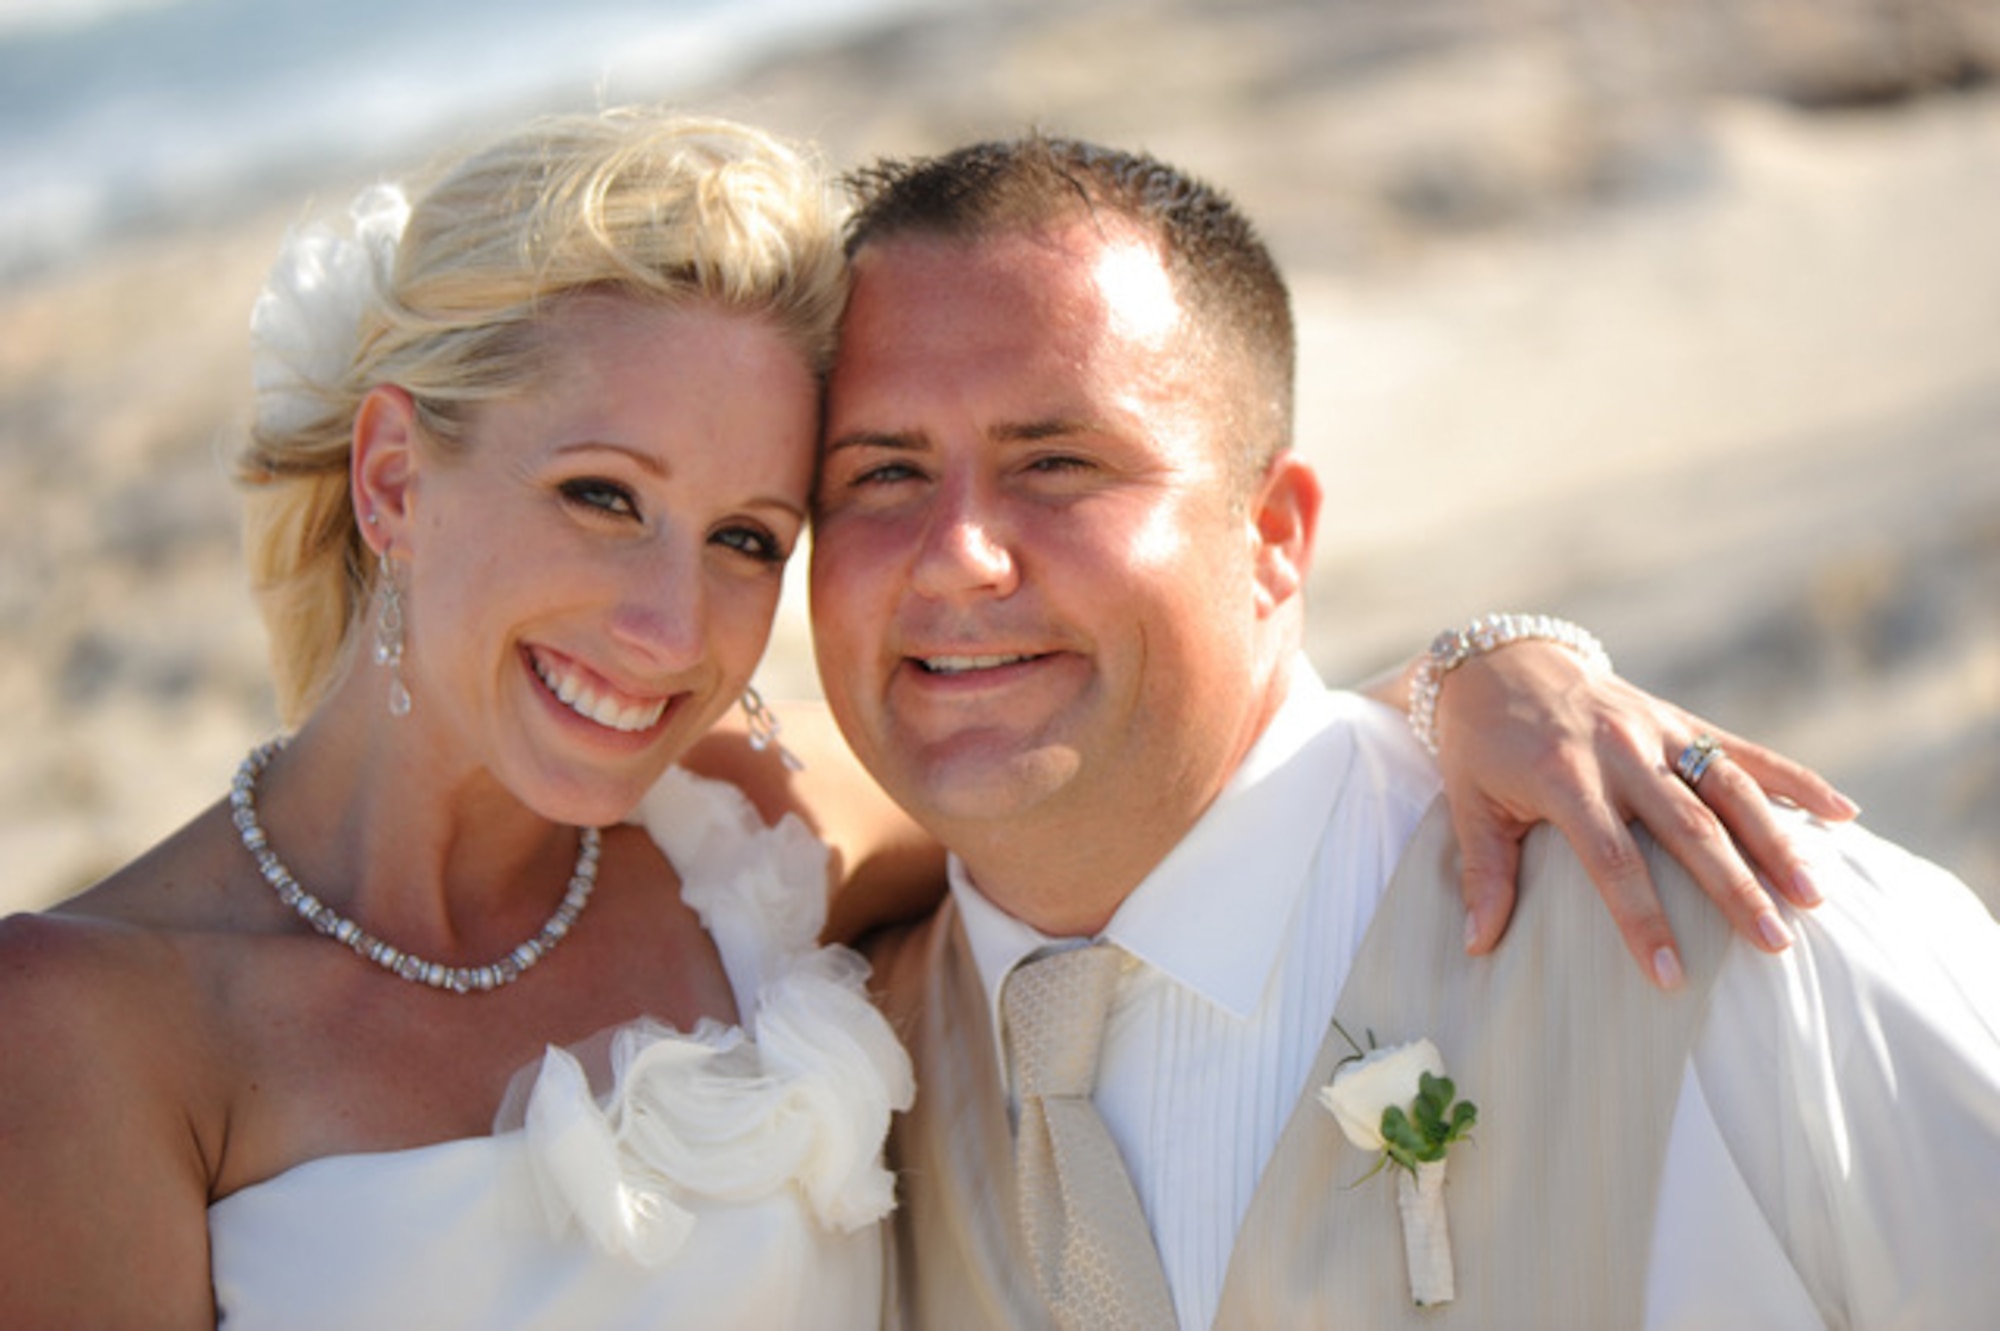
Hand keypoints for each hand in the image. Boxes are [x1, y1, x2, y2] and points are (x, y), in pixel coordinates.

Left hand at [1430, 642, 1857, 989]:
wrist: (1500, 661)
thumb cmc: (1480, 744)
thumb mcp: (1468, 803)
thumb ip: (1483, 873)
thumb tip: (1476, 945)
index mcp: (1564, 779)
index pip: (1612, 861)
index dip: (1642, 921)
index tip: (1671, 977)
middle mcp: (1619, 753)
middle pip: (1688, 829)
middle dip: (1733, 889)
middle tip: (1774, 944)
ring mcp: (1656, 732)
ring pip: (1729, 788)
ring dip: (1776, 841)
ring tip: (1814, 896)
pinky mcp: (1679, 719)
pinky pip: (1745, 750)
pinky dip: (1796, 780)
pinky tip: (1845, 815)